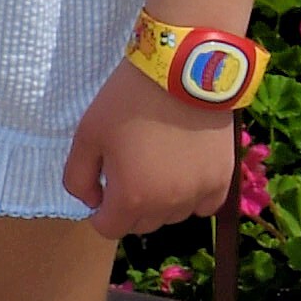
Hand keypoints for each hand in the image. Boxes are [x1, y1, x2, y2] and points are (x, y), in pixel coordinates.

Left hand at [61, 52, 239, 236]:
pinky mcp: (223, 180)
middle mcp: (167, 206)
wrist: (182, 71)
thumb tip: (91, 202)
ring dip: (161, 202)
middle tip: (129, 168)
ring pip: (172, 216)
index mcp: (131, 198)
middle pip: (141, 224)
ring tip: (157, 165)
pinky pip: (203, 205)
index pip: (109, 229)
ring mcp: (198, 194)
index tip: (103, 185)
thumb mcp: (87, 133)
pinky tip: (184, 170)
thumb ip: (77, 177)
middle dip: (129, 206)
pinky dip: (192, 195)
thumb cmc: (129, 100)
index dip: (100, 210)